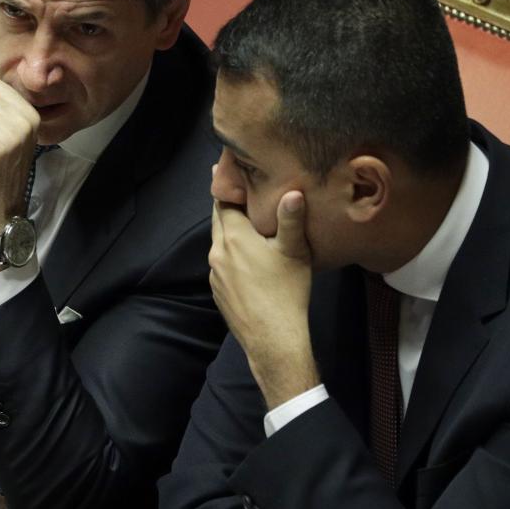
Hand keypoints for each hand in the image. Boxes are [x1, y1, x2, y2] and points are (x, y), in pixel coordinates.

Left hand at [209, 190, 319, 408]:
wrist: (272, 339)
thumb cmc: (286, 292)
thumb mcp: (294, 251)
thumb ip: (291, 219)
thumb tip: (292, 190)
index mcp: (233, 237)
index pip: (224, 202)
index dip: (227, 184)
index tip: (226, 168)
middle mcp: (218, 252)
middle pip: (218, 220)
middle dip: (226, 204)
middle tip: (233, 188)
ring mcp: (215, 274)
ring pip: (219, 242)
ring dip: (228, 230)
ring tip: (242, 220)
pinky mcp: (218, 291)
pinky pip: (221, 263)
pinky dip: (230, 252)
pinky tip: (245, 256)